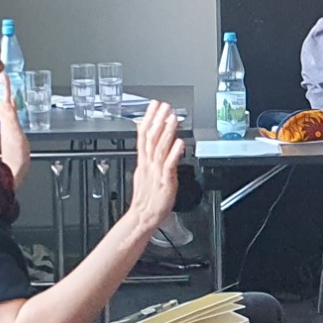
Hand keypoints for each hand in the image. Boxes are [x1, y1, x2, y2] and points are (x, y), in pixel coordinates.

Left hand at [0, 72, 29, 189]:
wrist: (14, 174)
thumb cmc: (14, 158)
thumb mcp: (15, 134)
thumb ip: (10, 118)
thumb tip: (5, 102)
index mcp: (5, 121)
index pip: (4, 99)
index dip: (4, 86)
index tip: (3, 74)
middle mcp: (5, 123)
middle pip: (4, 101)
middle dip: (4, 89)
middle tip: (4, 76)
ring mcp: (8, 129)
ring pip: (6, 108)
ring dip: (8, 97)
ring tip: (8, 88)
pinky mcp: (12, 135)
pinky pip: (11, 117)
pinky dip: (12, 109)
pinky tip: (13, 109)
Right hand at [126, 102, 185, 231]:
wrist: (142, 216)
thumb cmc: (146, 197)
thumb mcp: (142, 171)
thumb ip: (146, 155)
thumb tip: (148, 142)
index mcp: (143, 161)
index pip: (143, 135)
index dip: (148, 118)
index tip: (154, 105)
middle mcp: (149, 164)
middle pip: (151, 138)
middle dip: (157, 120)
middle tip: (164, 106)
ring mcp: (156, 172)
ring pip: (160, 148)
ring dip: (166, 132)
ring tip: (172, 119)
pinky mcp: (165, 181)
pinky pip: (169, 165)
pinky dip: (174, 153)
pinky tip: (180, 143)